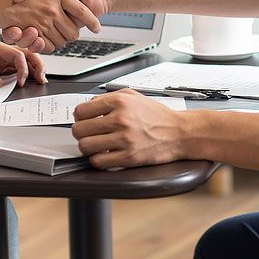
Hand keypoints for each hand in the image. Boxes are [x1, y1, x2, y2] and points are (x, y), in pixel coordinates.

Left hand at [0, 37, 45, 87]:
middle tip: (41, 78)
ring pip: (21, 64)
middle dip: (35, 66)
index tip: (21, 81)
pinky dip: (21, 77)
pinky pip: (11, 72)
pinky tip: (25, 83)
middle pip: (24, 56)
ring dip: (31, 71)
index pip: (16, 54)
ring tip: (38, 81)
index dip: (23, 67)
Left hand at [71, 90, 186, 168]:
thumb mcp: (133, 96)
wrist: (179, 132)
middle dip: (82, 133)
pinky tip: (106, 154)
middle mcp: (120, 119)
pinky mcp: (128, 157)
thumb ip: (109, 97)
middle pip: (79, 130)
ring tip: (97, 145)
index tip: (84, 121)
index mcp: (119, 102)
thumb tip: (87, 106)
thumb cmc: (157, 115)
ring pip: (85, 146)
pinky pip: (98, 161)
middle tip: (89, 134)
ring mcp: (124, 139)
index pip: (80, 111)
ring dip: (88, 147)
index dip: (80, 117)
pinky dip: (98, 159)